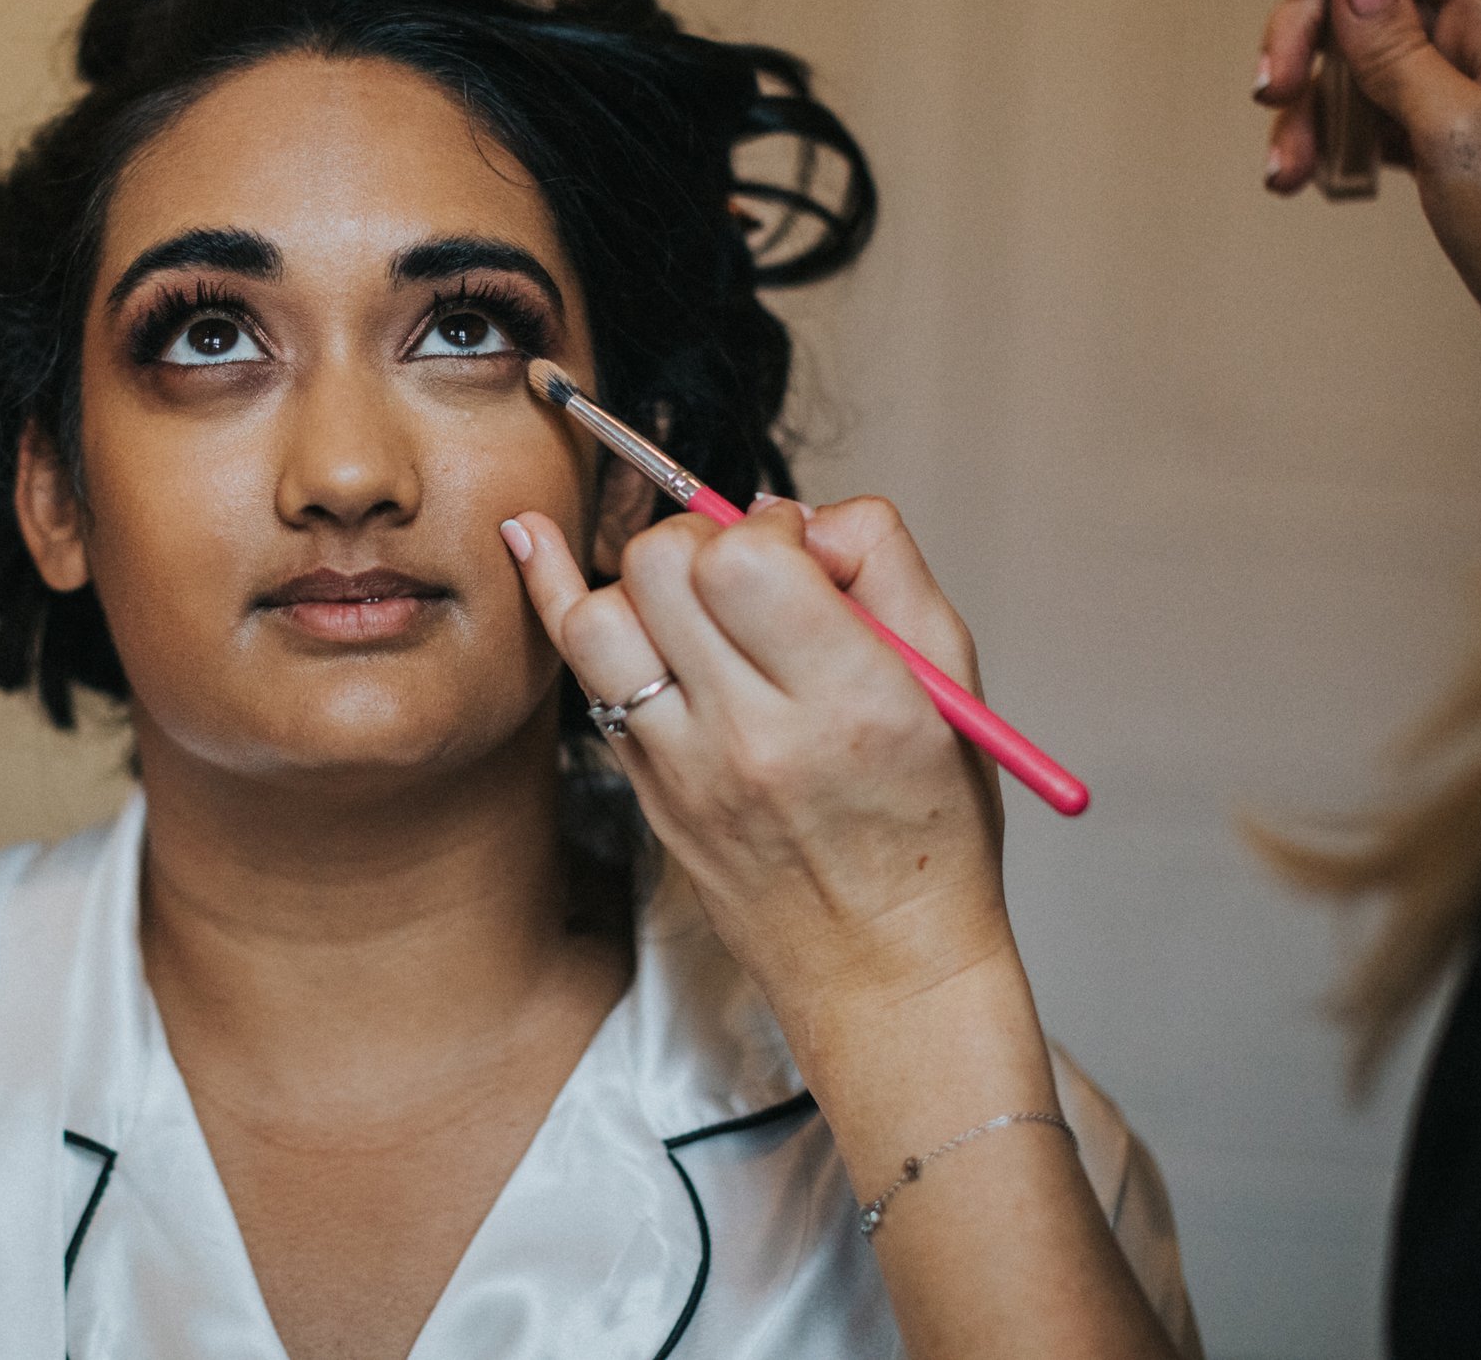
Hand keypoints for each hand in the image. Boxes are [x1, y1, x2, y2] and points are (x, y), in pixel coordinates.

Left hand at [502, 494, 1014, 1030]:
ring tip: (692, 600)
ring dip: (642, 581)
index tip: (800, 555)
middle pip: (665, 570)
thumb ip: (884, 567)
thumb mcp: (952, 684)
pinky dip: (554, 594)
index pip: (748, 561)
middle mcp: (755, 737)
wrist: (883, 968)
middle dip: (704, 540)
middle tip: (748, 575)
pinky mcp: (643, 789)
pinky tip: (529, 539)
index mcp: (851, 701)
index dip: (770, 530)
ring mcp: (684, 769)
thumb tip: (799, 513)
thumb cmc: (930, 824)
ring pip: (602, 616)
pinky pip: (576, 670)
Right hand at [1257, 0, 1480, 482]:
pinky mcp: (1431, 139)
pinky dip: (1321, 143)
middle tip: (1274, 89)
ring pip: (1350, 65)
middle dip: (1305, 40)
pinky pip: (1359, 116)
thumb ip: (1399, 50)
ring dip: (1303, 109)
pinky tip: (1301, 177)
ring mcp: (1452, 92)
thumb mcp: (1456, 131)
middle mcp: (1476, 45)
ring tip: (1286, 162)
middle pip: (1365, 0)